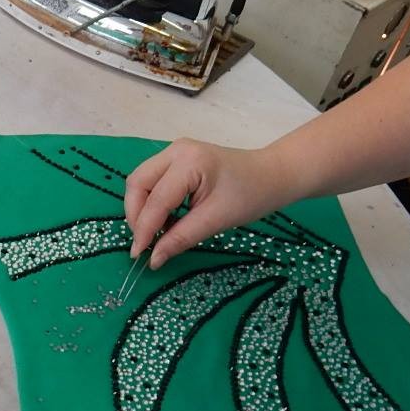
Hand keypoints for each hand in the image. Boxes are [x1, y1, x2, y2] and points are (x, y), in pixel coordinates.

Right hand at [123, 140, 299, 267]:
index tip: (139, 255)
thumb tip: (154, 259)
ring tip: (156, 233)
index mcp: (189, 162)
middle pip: (138, 183)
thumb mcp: (216, 220)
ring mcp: (174, 152)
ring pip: (141, 181)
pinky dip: (152, 203)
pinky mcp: (176, 159)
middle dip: (136, 216)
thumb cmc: (251, 195)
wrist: (273, 175)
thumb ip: (181, 238)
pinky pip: (152, 181)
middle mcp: (175, 151)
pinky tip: (166, 221)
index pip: (156, 200)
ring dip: (142, 209)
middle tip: (145, 243)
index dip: (144, 229)